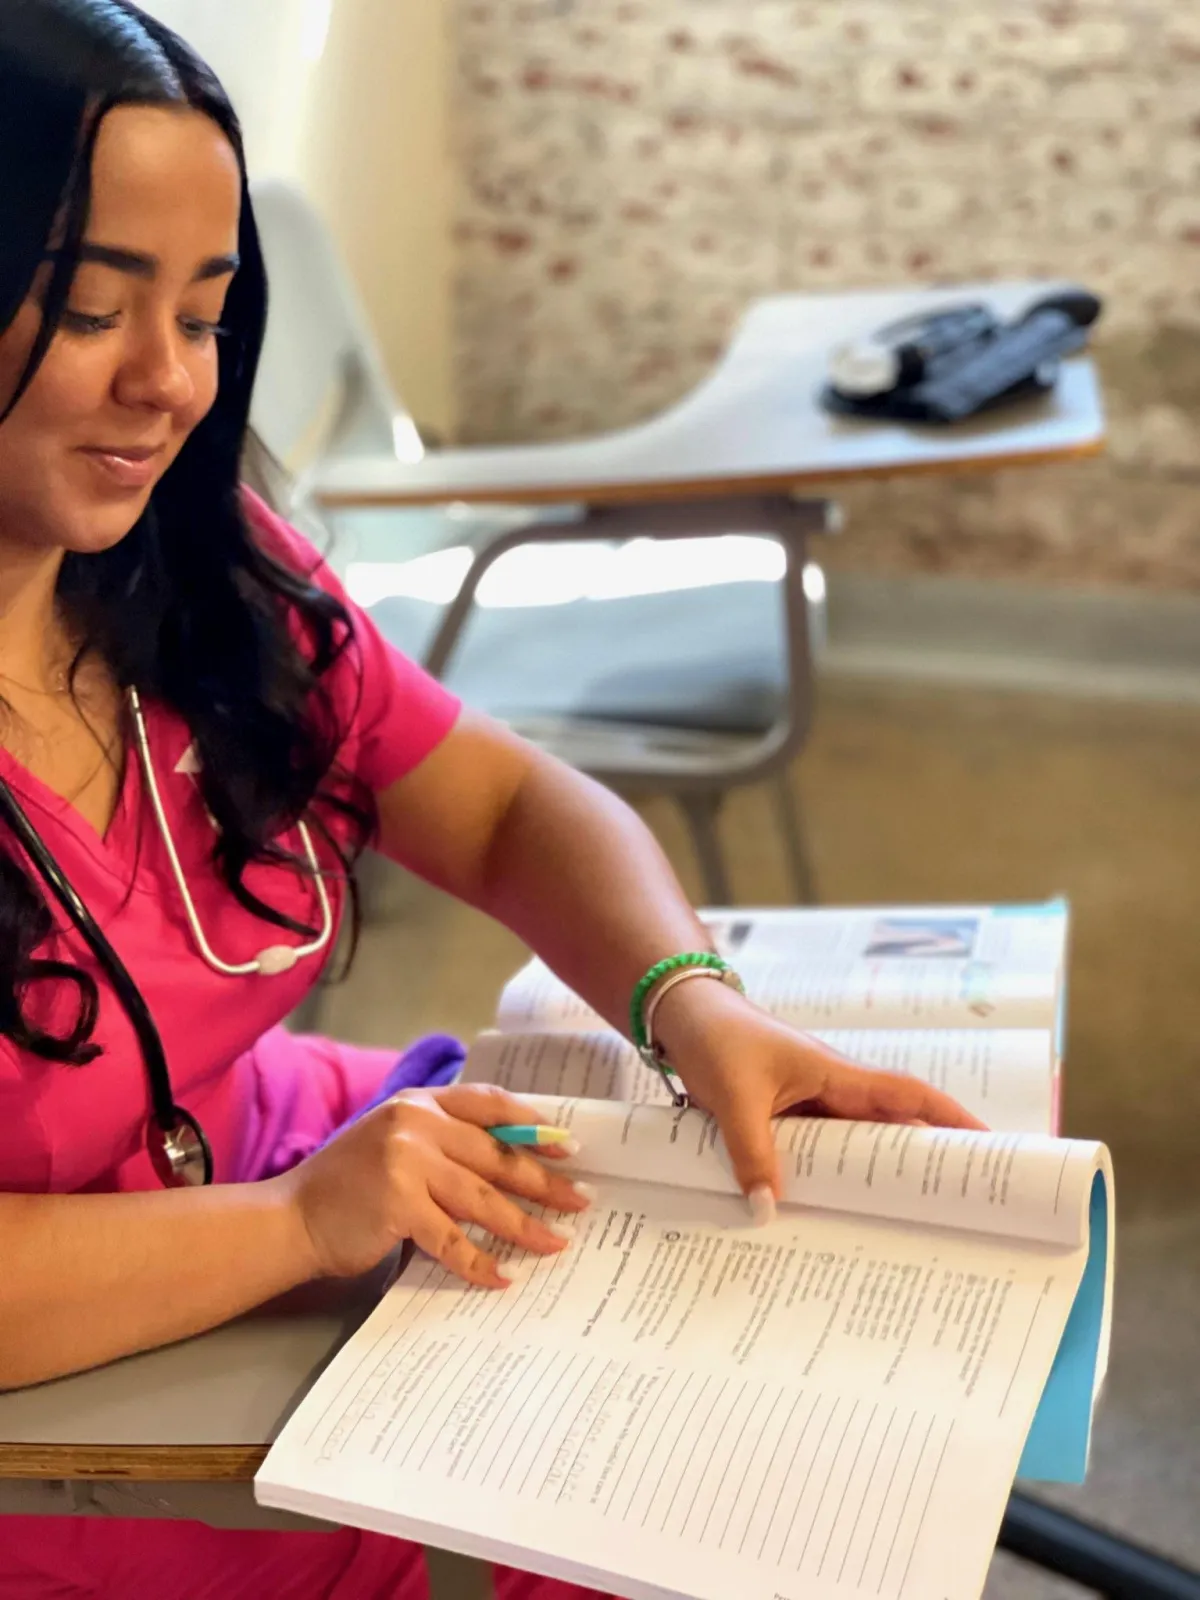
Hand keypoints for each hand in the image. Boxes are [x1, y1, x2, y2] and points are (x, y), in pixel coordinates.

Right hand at [277, 1084, 591, 1287]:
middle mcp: (416, 1124)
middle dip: (544, 1181)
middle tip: (581, 1199)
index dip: (533, 1124)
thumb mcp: (396, 1145)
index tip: (569, 1146)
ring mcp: (407, 1162)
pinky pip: (453, 1239)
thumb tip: (511, 1168)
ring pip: (483, 1198)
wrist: (291, 1218)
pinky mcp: (399, 1205)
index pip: (490, 1104)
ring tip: (556, 1243)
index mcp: (420, 1102)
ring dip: (524, 1225)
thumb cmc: (347, 1185)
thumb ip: (443, 1145)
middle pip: (497, 1155)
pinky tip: (504, 1277)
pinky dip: (481, 1263)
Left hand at [651, 980, 987, 1212]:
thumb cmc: (717, 1038)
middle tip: (956, 1205)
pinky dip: (830, 1175)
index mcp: (836, 1074)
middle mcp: (832, 1089)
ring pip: (857, 1144)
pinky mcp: (786, 1115)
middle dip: (925, 1160)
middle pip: (892, 1128)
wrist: (683, 1014)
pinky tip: (828, 1208)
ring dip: (877, 1174)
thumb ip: (751, 1152)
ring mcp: (810, 1104)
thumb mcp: (735, 1098)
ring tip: (903, 1221)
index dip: (950, 1118)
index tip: (989, 1143)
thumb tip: (768, 1210)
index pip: (908, 1096)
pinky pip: (820, 1149)